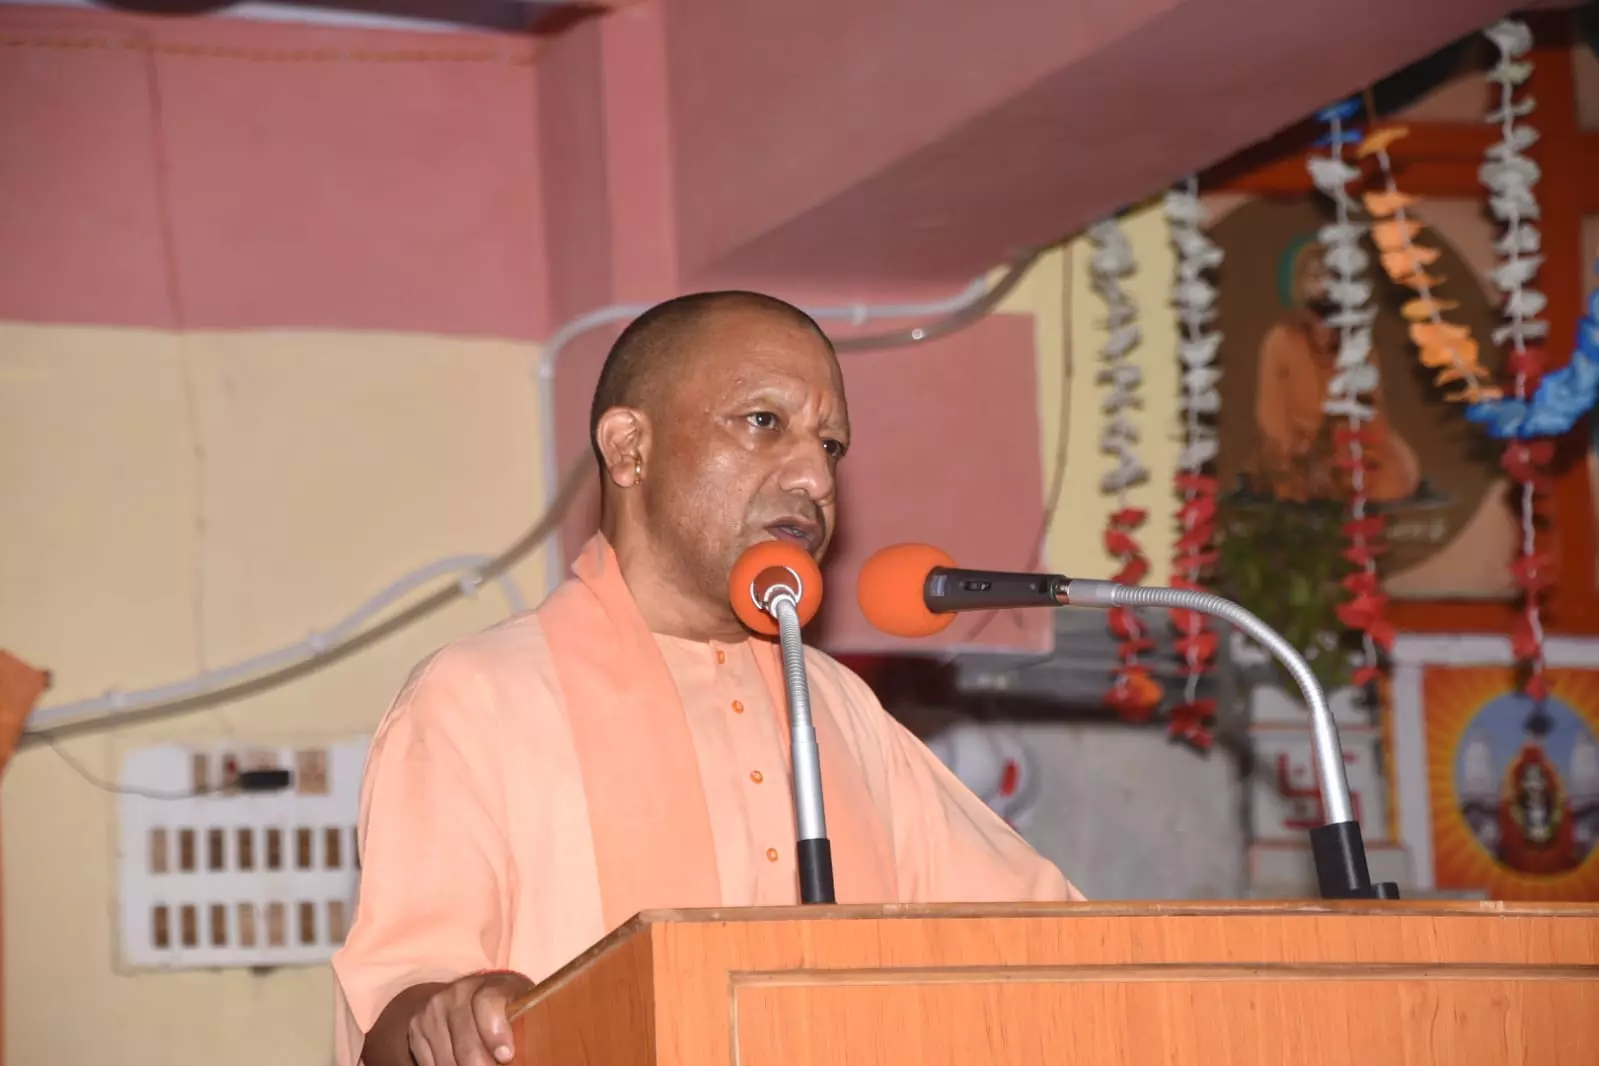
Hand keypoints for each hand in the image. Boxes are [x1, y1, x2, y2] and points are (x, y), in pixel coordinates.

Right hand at [407, 970, 535, 1065]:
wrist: (470, 995)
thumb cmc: (506, 1008)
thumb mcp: (522, 1008)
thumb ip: (522, 1023)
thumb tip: (513, 1053)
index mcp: (490, 984)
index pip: (488, 1004)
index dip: (496, 1033)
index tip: (505, 1055)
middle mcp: (457, 992)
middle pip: (466, 1042)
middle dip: (481, 1065)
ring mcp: (433, 1010)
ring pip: (447, 1060)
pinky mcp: (417, 1027)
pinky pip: (430, 1064)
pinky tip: (461, 1064)